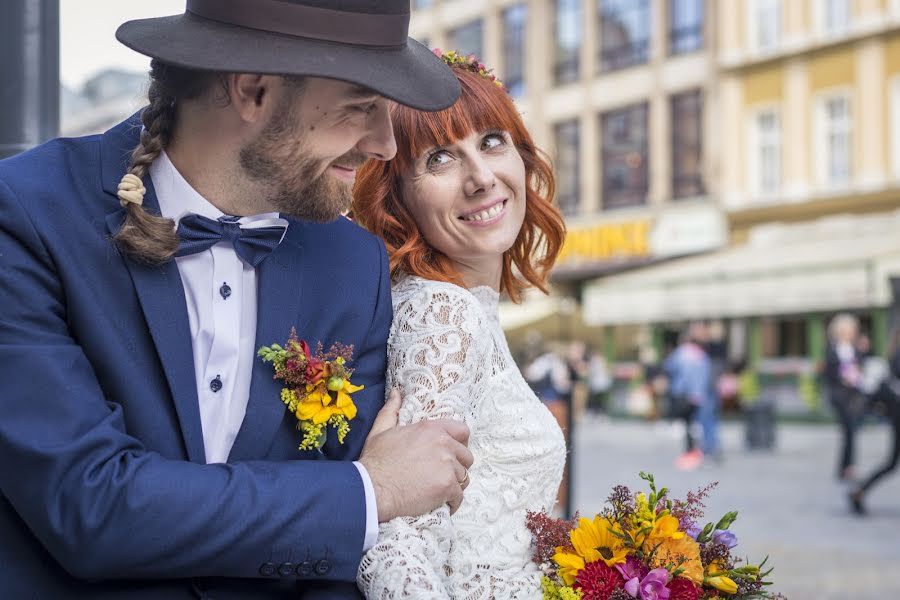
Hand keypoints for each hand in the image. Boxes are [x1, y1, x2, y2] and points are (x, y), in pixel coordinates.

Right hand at [359, 389, 473, 521]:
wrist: (373, 488)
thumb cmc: (376, 460)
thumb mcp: (381, 430)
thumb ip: (391, 410)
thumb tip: (396, 393)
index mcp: (431, 429)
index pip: (462, 431)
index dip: (459, 442)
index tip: (452, 452)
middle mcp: (444, 445)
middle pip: (466, 456)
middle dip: (458, 465)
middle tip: (444, 474)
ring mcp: (447, 466)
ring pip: (464, 477)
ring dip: (455, 484)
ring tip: (442, 490)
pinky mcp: (447, 487)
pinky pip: (459, 496)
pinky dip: (453, 502)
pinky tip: (444, 504)